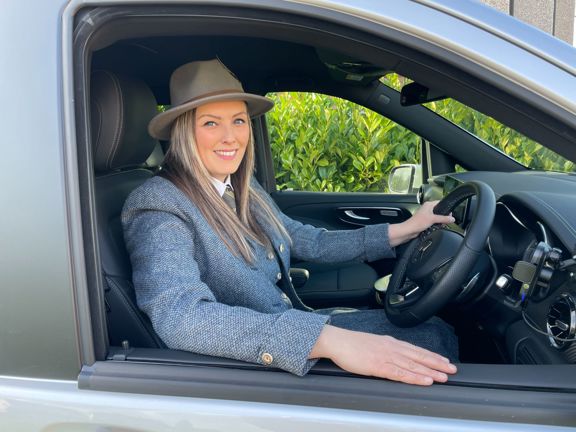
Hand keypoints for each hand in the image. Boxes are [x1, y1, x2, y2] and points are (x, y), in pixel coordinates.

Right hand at [310, 325, 456, 384]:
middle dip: (437, 363)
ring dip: (430, 371)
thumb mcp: (373, 343)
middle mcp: (392, 347)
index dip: (431, 356)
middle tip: (452, 370)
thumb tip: (396, 355)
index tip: (444, 361)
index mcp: (390, 342)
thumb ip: (386, 349)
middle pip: (419, 356)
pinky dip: (415, 377)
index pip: (416, 349)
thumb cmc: (352, 343)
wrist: (337, 341)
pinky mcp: (379, 366)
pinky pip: (400, 373)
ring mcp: (386, 356)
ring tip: (444, 376)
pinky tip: (425, 380)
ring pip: (413, 365)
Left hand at [388, 200, 454, 246]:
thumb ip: (444, 219)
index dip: (446, 207)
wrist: (409, 230)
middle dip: (443, 215)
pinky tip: (437, 227)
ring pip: (436, 217)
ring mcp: (426, 215)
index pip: (440, 202)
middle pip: (439, 210)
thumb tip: (452, 218)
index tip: (450, 212)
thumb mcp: (433, 219)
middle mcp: (427, 209)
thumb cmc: (417, 222)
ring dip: (439, 220)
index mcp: (428, 205)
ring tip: (441, 224)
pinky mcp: (425, 221)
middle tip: (447, 219)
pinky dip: (436, 224)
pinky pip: (433, 222)